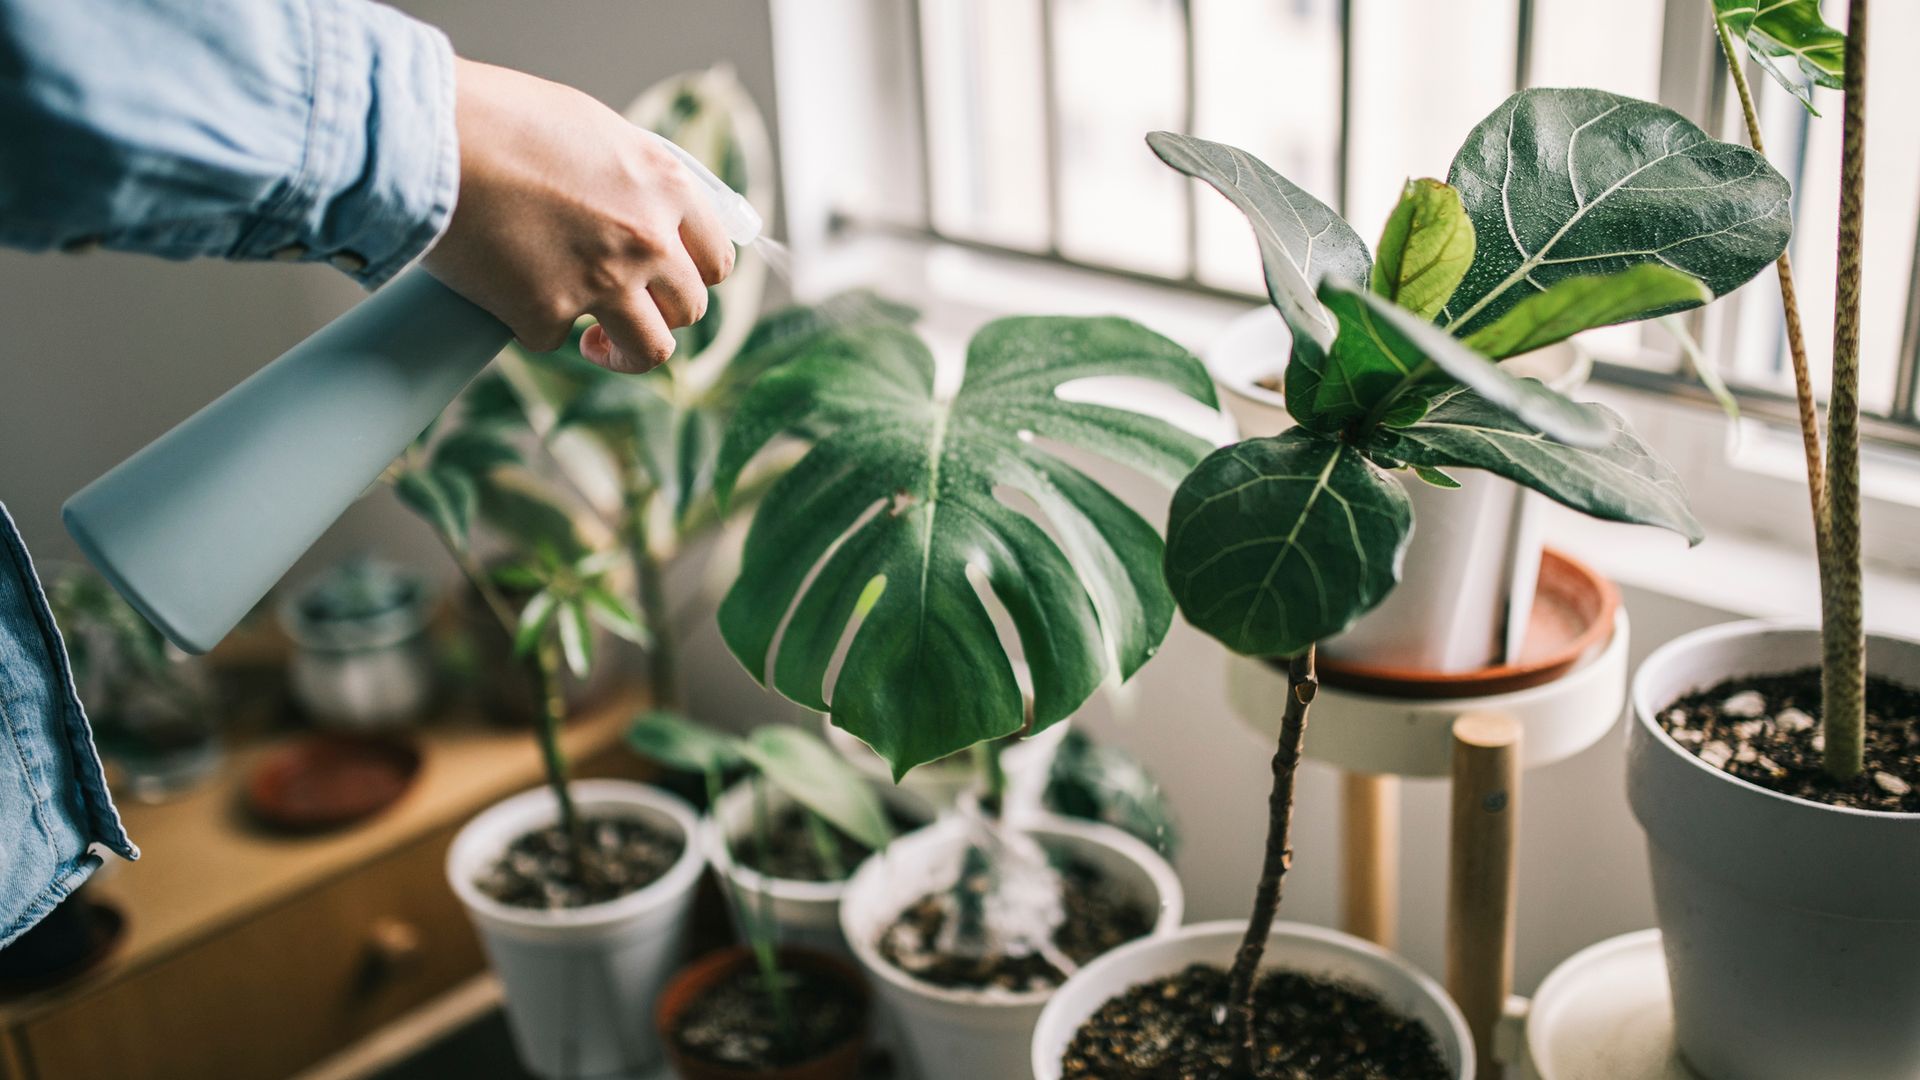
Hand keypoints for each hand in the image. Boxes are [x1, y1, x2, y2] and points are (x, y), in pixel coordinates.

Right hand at [424, 59, 732, 371]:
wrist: (428, 137)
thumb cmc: (498, 119)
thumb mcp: (591, 128)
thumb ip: (629, 175)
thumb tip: (643, 206)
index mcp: (665, 186)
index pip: (715, 257)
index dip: (695, 276)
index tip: (672, 284)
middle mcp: (647, 238)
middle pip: (690, 308)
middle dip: (661, 315)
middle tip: (627, 311)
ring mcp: (603, 282)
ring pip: (650, 350)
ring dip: (625, 354)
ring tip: (596, 345)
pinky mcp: (547, 314)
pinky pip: (555, 340)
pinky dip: (533, 325)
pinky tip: (510, 296)